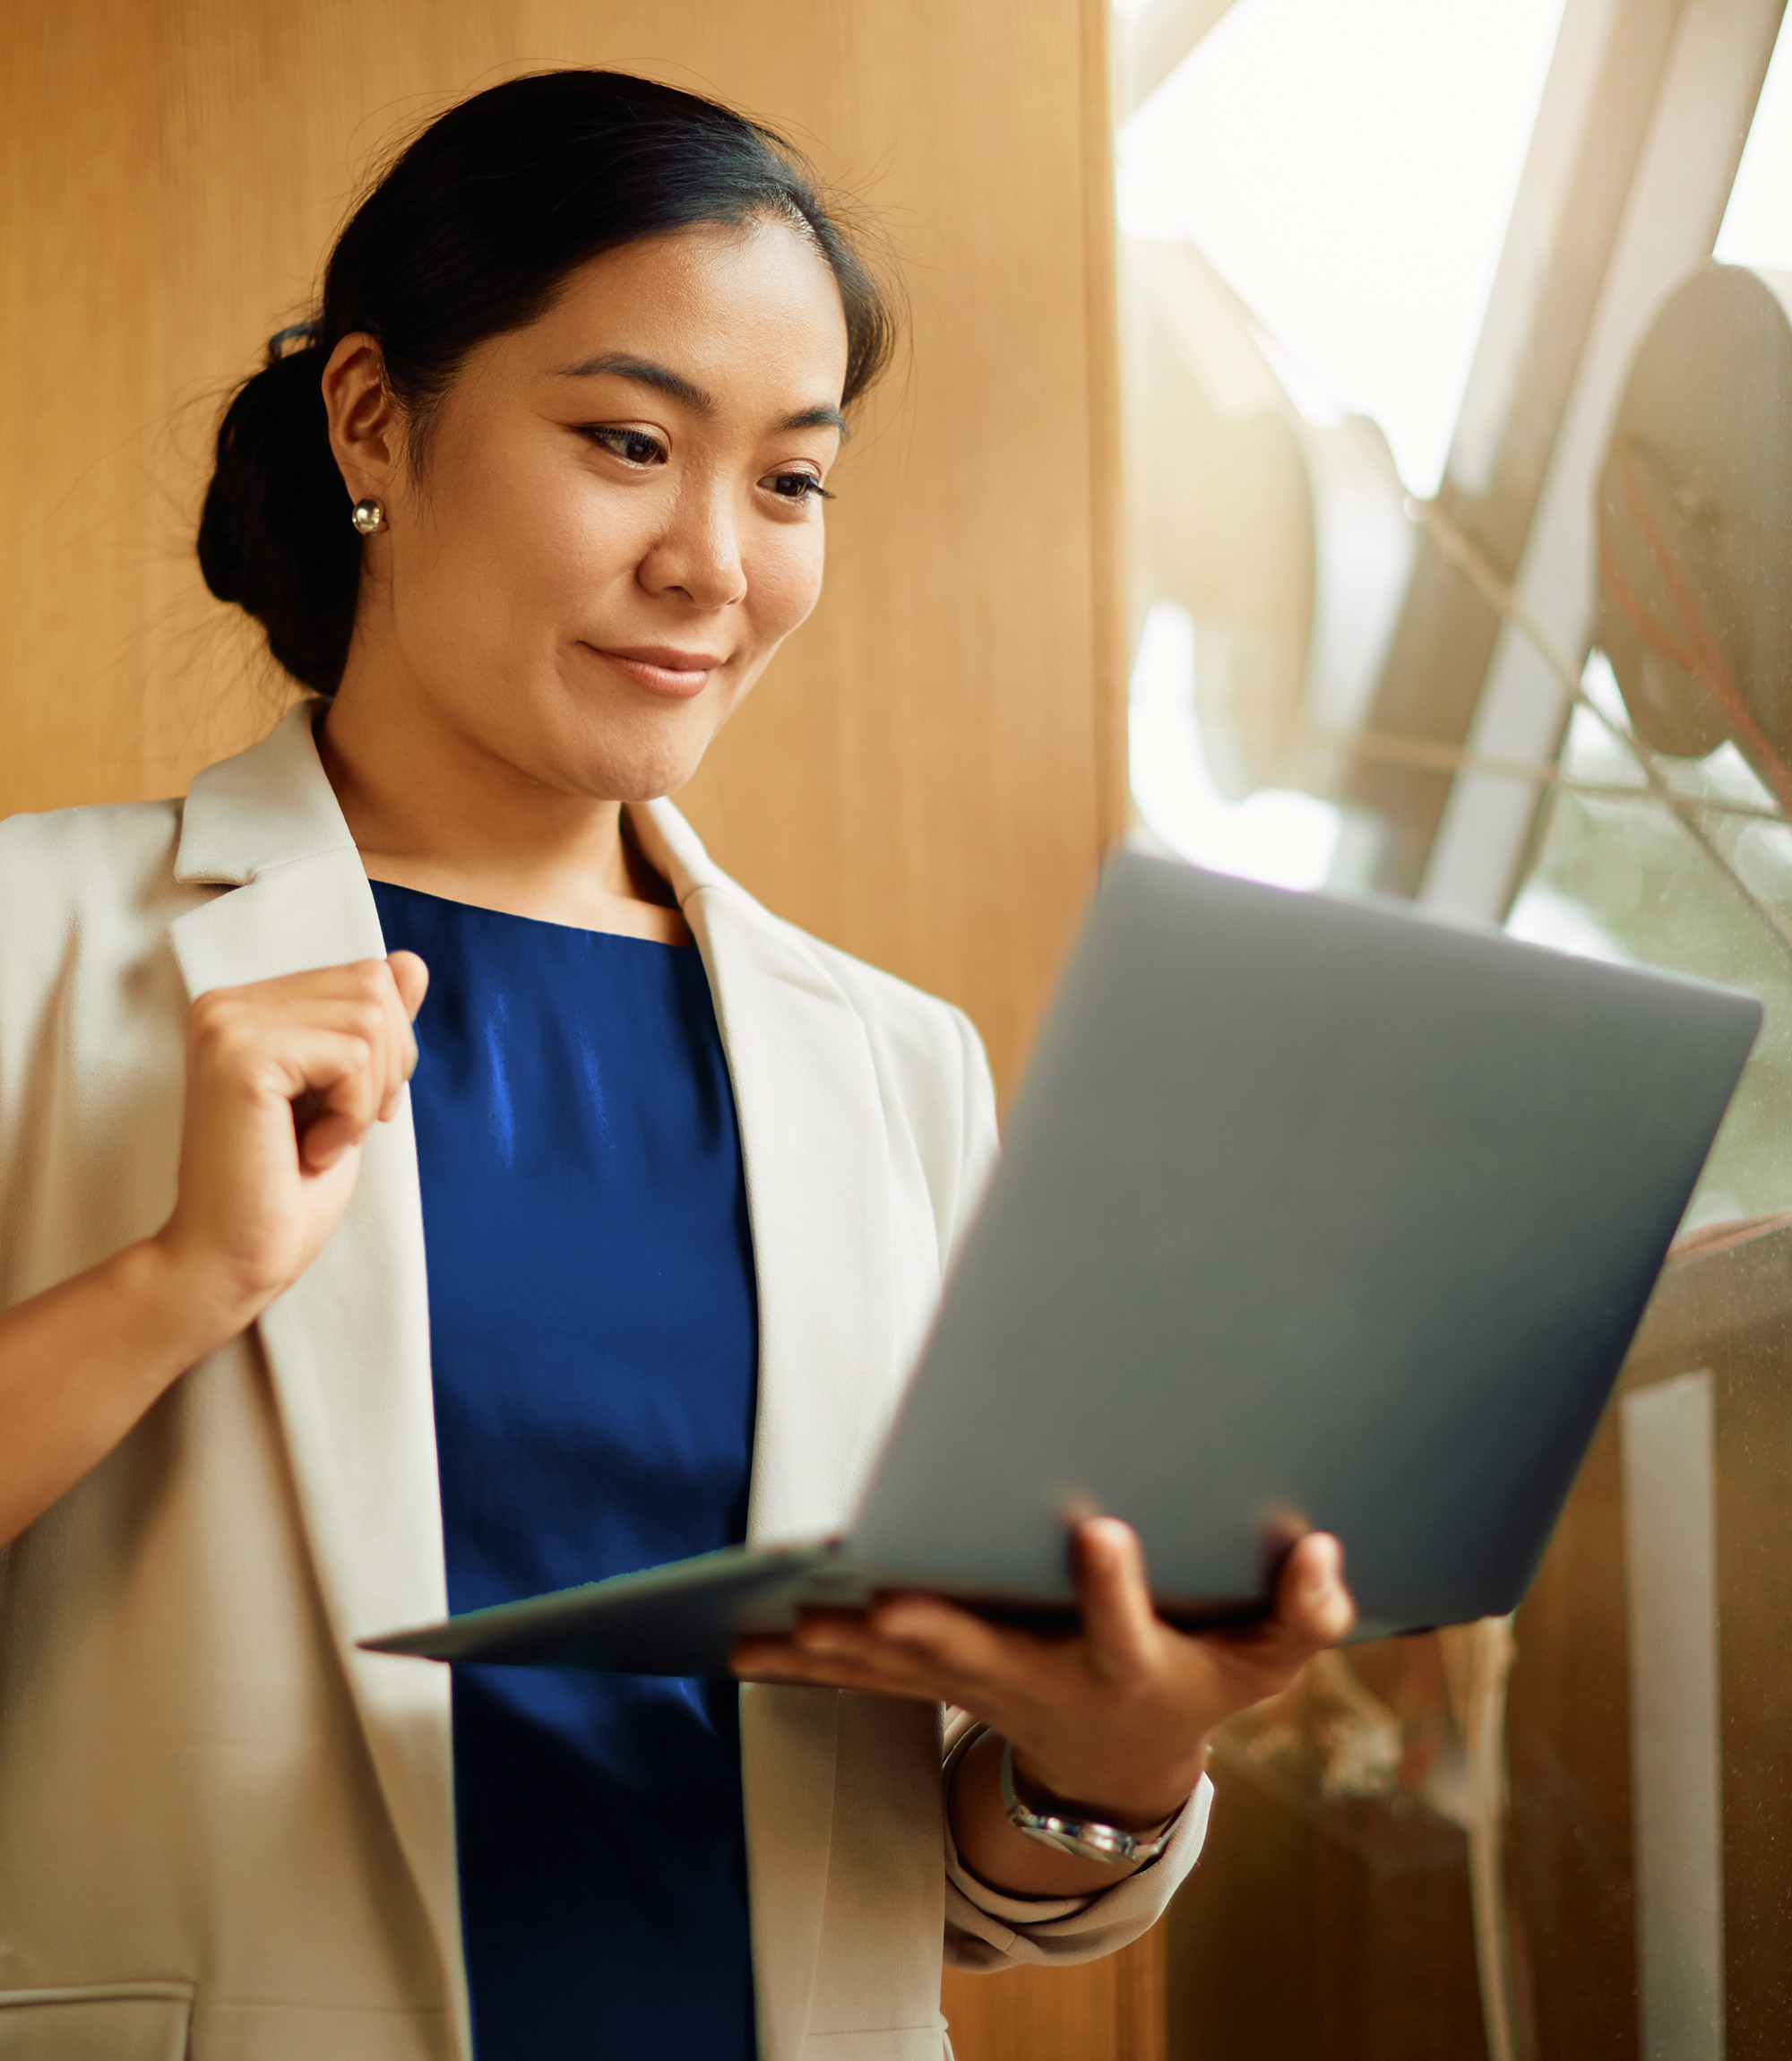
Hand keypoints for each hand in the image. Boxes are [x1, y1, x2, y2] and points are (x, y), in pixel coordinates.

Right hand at [151, 953, 428, 1340]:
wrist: (233, 1260)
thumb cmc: (286, 1190)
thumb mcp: (348, 1094)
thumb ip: (373, 1027)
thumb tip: (410, 962)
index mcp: (249, 1006)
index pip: (368, 977)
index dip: (387, 1050)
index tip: (349, 1110)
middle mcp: (227, 1002)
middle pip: (375, 986)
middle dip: (387, 1067)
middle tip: (340, 1127)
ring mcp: (227, 1022)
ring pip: (370, 1019)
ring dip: (367, 1095)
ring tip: (319, 1140)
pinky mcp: (239, 1054)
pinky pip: (351, 1056)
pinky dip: (351, 1113)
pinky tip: (310, 1150)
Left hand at [732, 1519, 1353, 1879]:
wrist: (1124, 1766)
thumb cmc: (1198, 1679)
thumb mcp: (1264, 1659)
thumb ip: (1303, 1614)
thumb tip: (1326, 1555)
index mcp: (1129, 1664)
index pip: (1128, 1627)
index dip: (1120, 1587)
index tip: (1106, 1530)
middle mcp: (1048, 1680)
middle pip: (990, 1659)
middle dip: (937, 1632)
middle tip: (882, 1605)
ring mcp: (988, 1685)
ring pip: (910, 1673)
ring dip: (846, 1653)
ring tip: (783, 1624)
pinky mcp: (945, 1682)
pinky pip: (873, 1677)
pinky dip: (812, 1661)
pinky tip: (746, 1642)